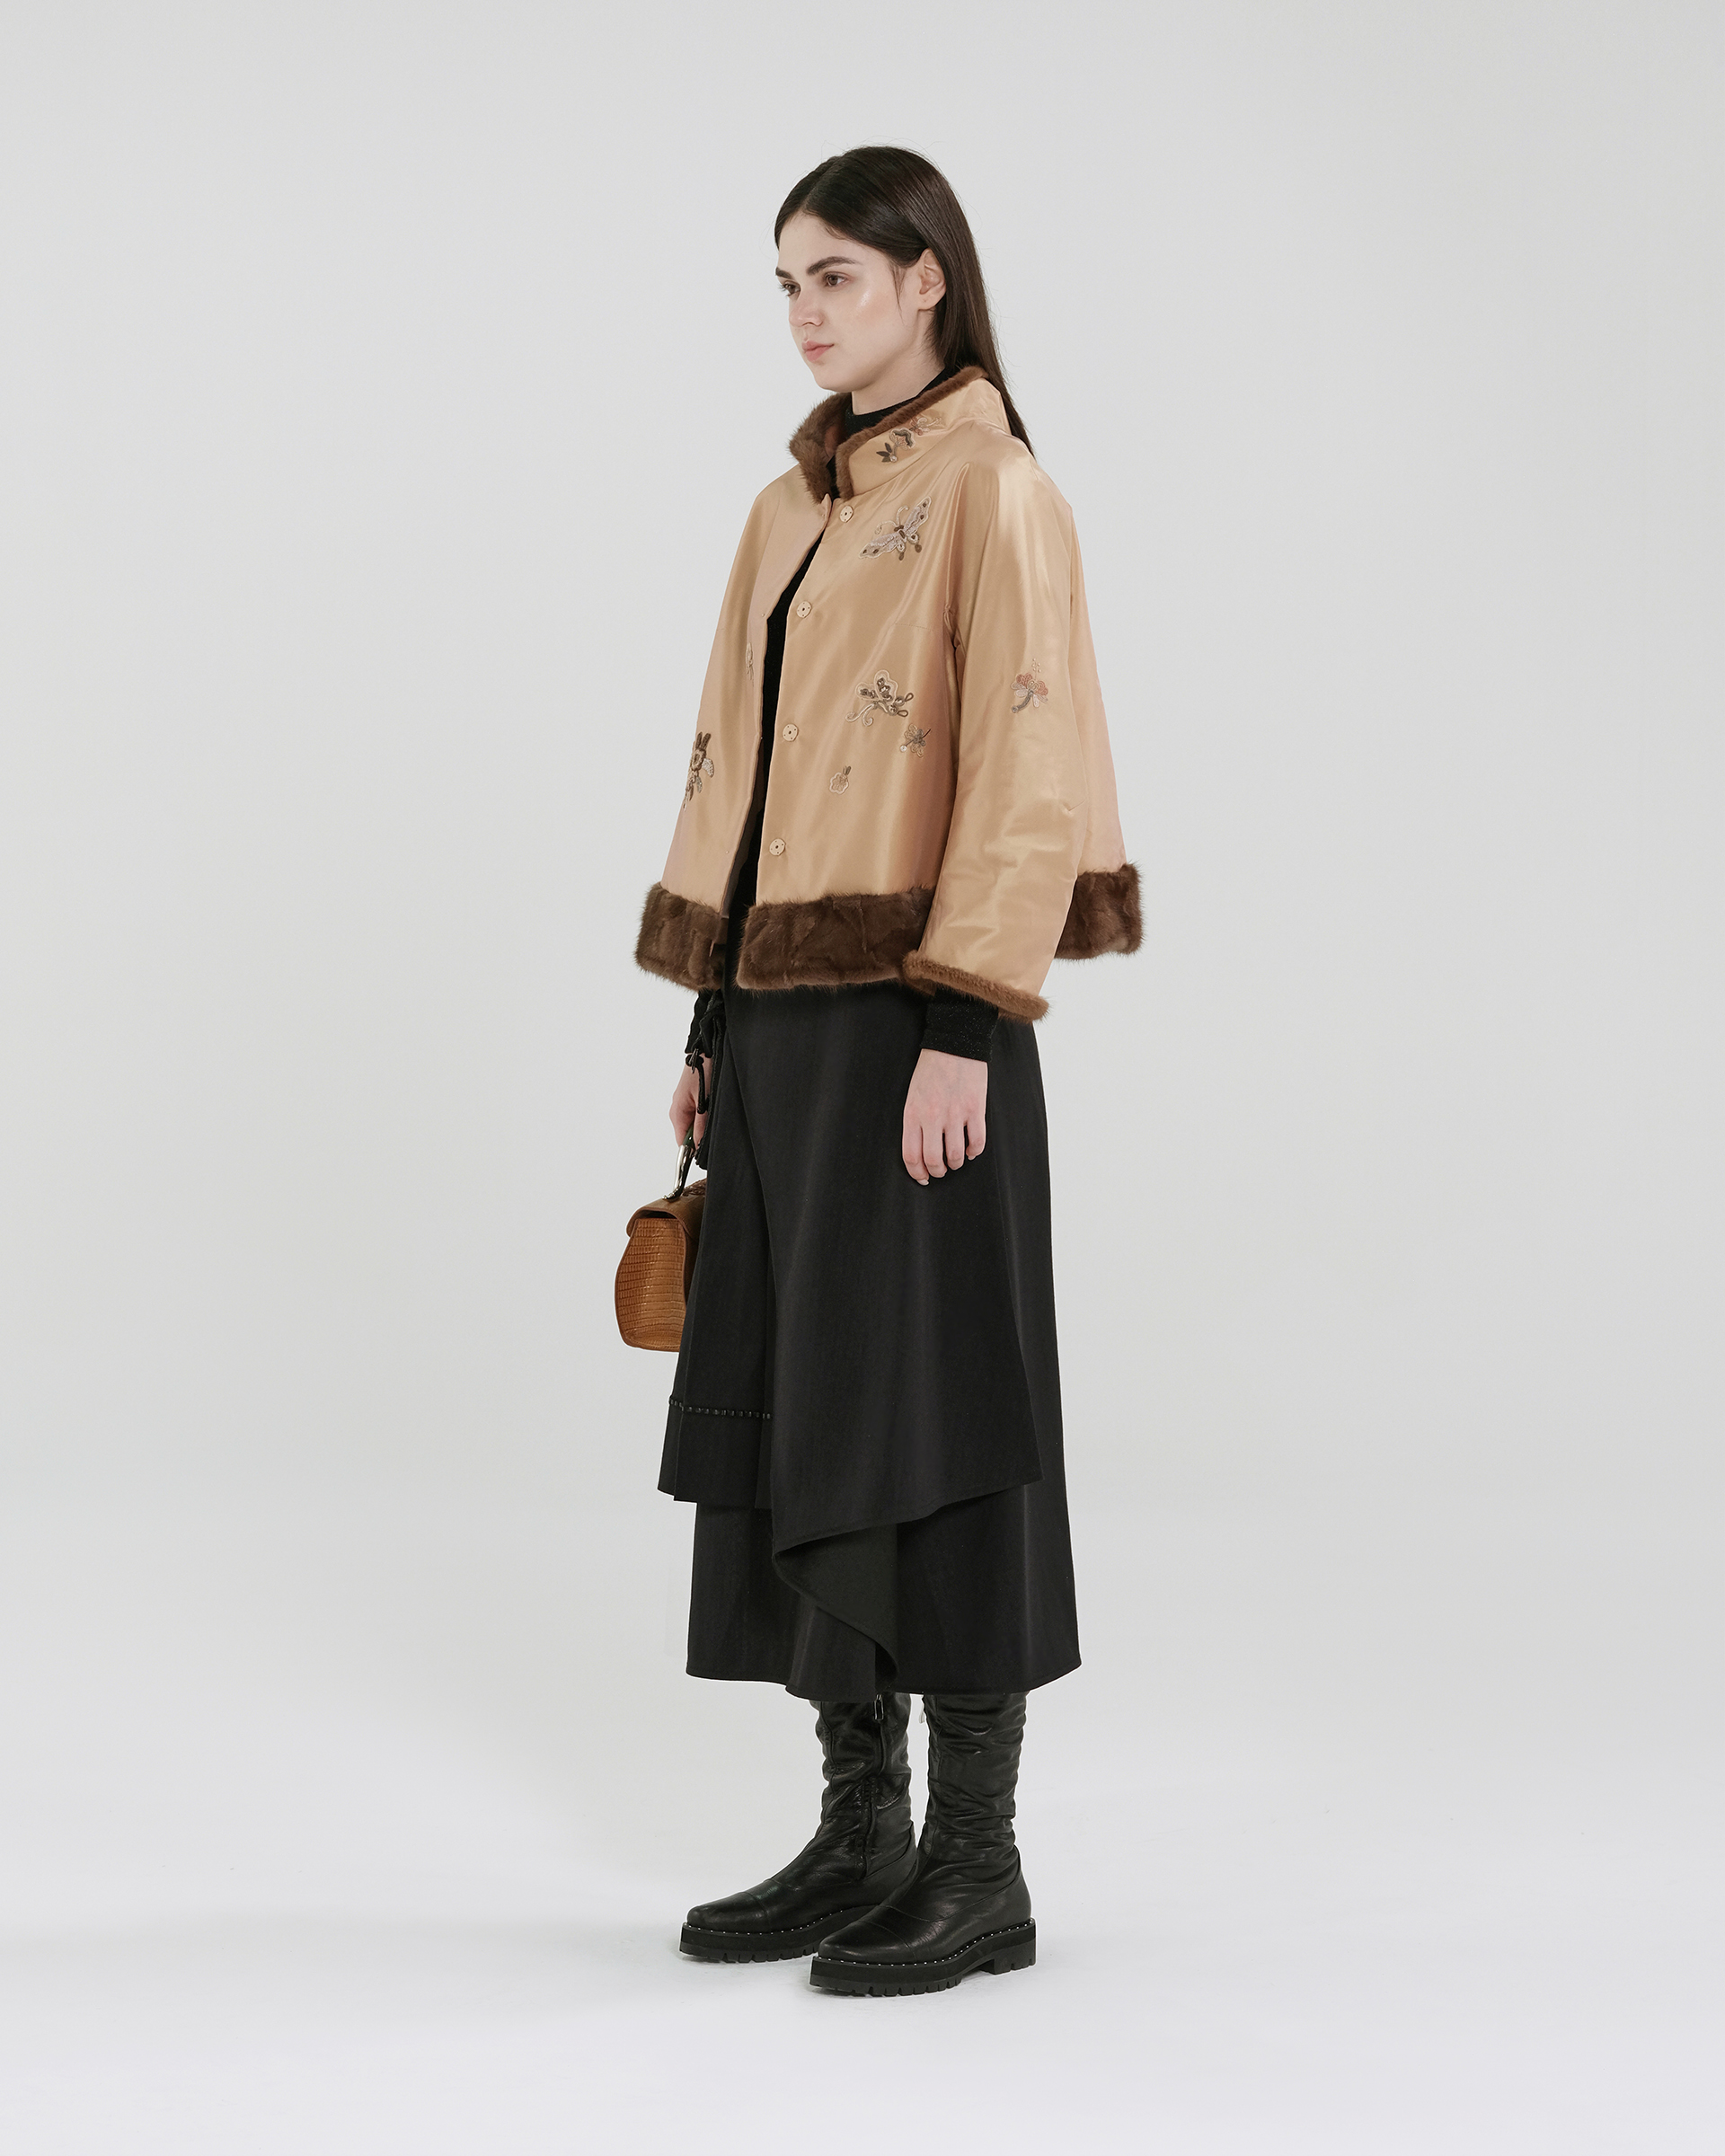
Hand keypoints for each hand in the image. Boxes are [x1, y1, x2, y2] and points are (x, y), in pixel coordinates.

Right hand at [670, 1058, 711, 1149]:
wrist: (706, 1049)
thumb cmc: (704, 1070)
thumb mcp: (705, 1102)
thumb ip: (701, 1126)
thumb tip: (698, 1147)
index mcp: (677, 1113)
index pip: (682, 1143)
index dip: (694, 1151)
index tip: (707, 1153)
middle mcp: (677, 1109)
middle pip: (688, 1135)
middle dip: (702, 1135)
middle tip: (716, 1125)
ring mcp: (682, 1103)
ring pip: (693, 1124)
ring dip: (704, 1123)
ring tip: (715, 1110)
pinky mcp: (689, 1097)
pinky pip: (696, 1113)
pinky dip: (704, 1114)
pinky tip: (713, 1104)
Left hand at [902, 1048, 986, 1183]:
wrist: (953, 1044)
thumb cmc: (930, 1070)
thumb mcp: (912, 1096)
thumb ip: (915, 1122)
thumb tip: (921, 1151)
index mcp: (913, 1114)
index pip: (911, 1155)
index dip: (917, 1172)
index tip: (923, 1178)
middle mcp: (933, 1117)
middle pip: (933, 1160)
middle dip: (937, 1172)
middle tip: (941, 1171)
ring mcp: (955, 1114)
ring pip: (955, 1156)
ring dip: (956, 1164)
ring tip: (956, 1160)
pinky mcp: (975, 1109)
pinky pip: (977, 1142)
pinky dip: (974, 1152)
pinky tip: (971, 1150)